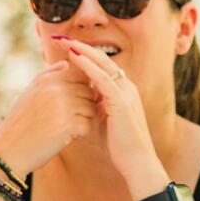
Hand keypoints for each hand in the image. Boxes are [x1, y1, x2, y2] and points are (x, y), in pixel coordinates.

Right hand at [0, 60, 98, 172]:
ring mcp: (63, 106)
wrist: (9, 149)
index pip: (82, 76)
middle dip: (84, 106)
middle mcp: (56, 89)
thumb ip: (48, 75)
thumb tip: (67, 63)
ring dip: (83, 120)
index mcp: (48, 79)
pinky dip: (80, 134)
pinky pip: (88, 125)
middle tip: (68, 119)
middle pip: (89, 92)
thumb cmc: (20, 121)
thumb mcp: (29, 92)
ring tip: (66, 127)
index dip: (82, 91)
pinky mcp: (68, 125)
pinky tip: (66, 137)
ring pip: (91, 108)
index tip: (71, 104)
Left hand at [62, 42, 167, 196]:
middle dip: (82, 47)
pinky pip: (103, 78)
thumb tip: (75, 103)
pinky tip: (74, 58)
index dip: (84, 55)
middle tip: (62, 38)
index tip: (65, 48)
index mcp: (122, 92)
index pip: (102, 67)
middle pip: (102, 59)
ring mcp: (126, 93)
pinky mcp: (121, 102)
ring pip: (103, 64)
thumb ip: (92, 109)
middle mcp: (126, 87)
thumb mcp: (102, 122)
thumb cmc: (120, 147)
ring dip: (83, 51)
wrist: (137, 163)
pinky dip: (88, 66)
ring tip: (65, 41)